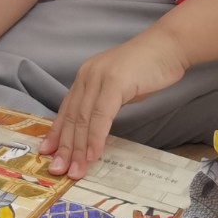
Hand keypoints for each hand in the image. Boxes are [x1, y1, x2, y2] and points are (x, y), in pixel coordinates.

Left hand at [41, 31, 186, 179]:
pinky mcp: (115, 82)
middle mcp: (87, 75)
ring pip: (83, 118)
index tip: (48, 154)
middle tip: (58, 171)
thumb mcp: (119, 88)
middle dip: (64, 147)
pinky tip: (93, 155)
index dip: (56, 133)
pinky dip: (96, 137)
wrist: (169, 46)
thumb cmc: (148, 69)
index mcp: (86, 76)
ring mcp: (100, 77)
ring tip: (76, 170)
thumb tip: (94, 130)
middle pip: (71, 117)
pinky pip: (101, 115)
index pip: (66, 109)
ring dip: (78, 148)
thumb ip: (104, 104)